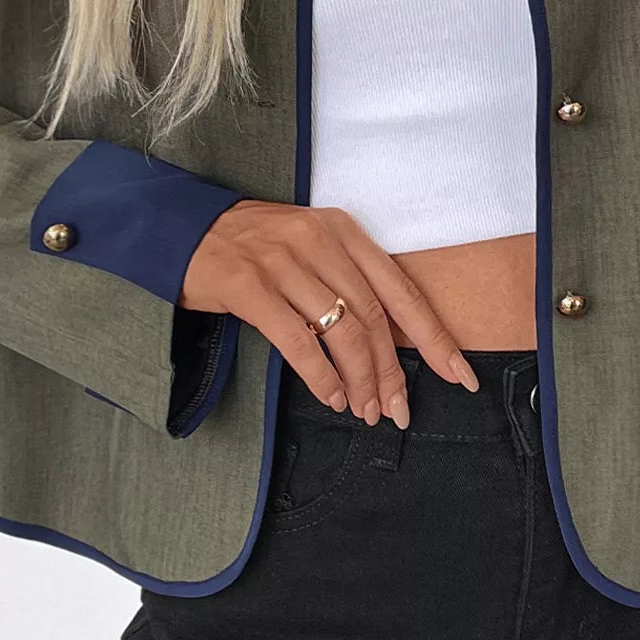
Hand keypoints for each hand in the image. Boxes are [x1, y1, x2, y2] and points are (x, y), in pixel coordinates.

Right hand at [179, 199, 477, 426]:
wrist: (179, 228)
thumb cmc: (249, 246)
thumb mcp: (307, 247)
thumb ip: (345, 281)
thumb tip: (385, 345)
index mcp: (342, 230)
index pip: (401, 290)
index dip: (434, 336)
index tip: (460, 373)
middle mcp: (319, 240)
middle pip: (375, 317)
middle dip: (392, 373)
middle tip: (397, 411)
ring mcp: (283, 261)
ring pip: (342, 331)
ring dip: (360, 380)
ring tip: (363, 410)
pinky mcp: (249, 285)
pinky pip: (298, 340)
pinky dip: (321, 376)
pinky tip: (332, 396)